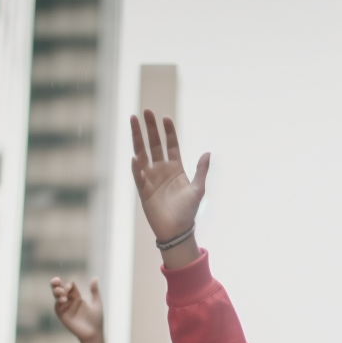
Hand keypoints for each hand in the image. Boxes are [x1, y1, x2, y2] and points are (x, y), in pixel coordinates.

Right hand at [51, 277, 105, 342]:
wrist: (93, 333)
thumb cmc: (96, 319)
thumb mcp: (96, 302)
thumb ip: (94, 290)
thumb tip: (95, 277)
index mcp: (77, 296)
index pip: (69, 286)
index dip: (68, 284)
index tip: (70, 286)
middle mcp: (69, 301)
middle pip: (60, 289)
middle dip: (56, 284)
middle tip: (56, 280)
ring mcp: (64, 308)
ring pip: (57, 296)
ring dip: (57, 292)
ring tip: (62, 292)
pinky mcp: (62, 315)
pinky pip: (57, 306)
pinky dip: (58, 302)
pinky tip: (63, 300)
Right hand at [130, 110, 208, 267]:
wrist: (177, 231)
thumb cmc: (188, 212)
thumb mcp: (198, 189)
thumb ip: (201, 171)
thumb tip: (208, 153)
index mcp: (176, 168)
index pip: (171, 145)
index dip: (168, 131)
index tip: (165, 117)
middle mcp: (161, 170)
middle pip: (154, 144)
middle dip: (150, 128)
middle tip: (146, 111)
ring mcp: (150, 178)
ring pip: (142, 153)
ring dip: (137, 138)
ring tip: (133, 121)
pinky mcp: (143, 190)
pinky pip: (138, 176)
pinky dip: (136, 167)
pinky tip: (135, 157)